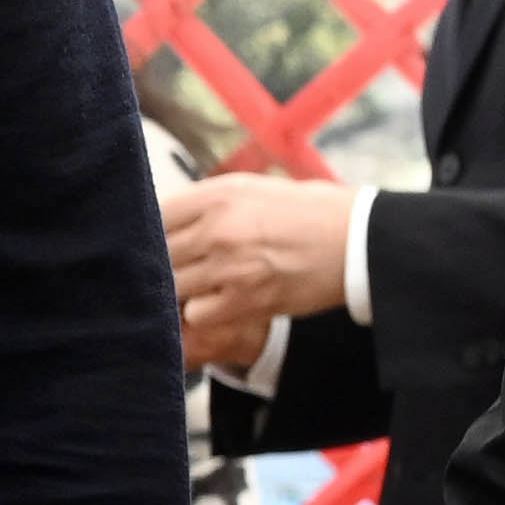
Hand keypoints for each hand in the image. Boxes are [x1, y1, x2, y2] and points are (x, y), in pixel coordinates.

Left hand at [162, 172, 346, 378]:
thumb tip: (163, 219)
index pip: (154, 216)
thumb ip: (207, 203)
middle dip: (160, 266)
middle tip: (170, 272)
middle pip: (157, 254)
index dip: (148, 234)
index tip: (151, 245)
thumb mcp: (253, 189)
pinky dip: (203, 315)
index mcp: (218, 194)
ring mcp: (230, 265)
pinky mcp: (246, 300)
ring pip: (171, 287)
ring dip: (178, 293)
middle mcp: (218, 227)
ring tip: (195, 290)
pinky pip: (197, 315)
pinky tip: (218, 305)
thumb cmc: (305, 212)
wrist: (356, 239)